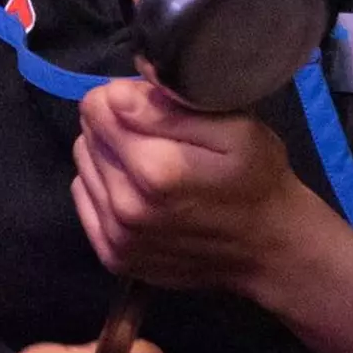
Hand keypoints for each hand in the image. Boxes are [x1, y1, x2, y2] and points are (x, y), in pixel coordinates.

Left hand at [68, 78, 325, 298]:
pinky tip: (139, 190)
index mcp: (155, 170)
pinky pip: (84, 201)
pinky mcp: (113, 257)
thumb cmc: (258, 179)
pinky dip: (104, 188)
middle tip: (160, 135)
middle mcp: (125, 207)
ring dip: (110, 157)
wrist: (269, 248)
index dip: (126, 96)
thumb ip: (171, 109)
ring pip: (84, 166)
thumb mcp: (236, 129)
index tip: (155, 105)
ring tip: (152, 163)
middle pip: (88, 135)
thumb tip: (113, 95)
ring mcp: (117, 237)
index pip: (98, 106)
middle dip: (117, 125)